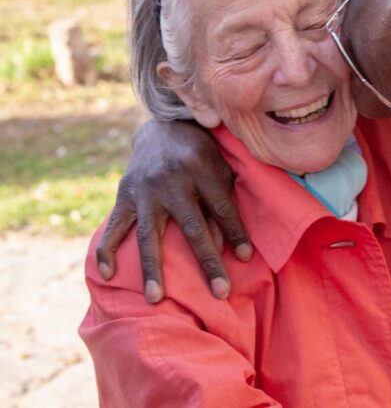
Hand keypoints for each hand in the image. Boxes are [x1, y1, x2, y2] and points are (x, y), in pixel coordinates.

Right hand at [95, 120, 251, 303]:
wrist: (162, 128)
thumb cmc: (201, 153)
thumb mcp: (219, 168)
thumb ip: (221, 201)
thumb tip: (225, 244)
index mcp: (200, 169)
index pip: (222, 208)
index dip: (236, 233)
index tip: (247, 258)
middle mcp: (172, 181)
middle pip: (192, 228)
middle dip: (208, 262)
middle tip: (220, 293)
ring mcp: (144, 190)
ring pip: (149, 235)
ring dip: (153, 268)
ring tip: (155, 299)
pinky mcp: (123, 195)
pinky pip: (114, 226)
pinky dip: (107, 250)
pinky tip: (108, 275)